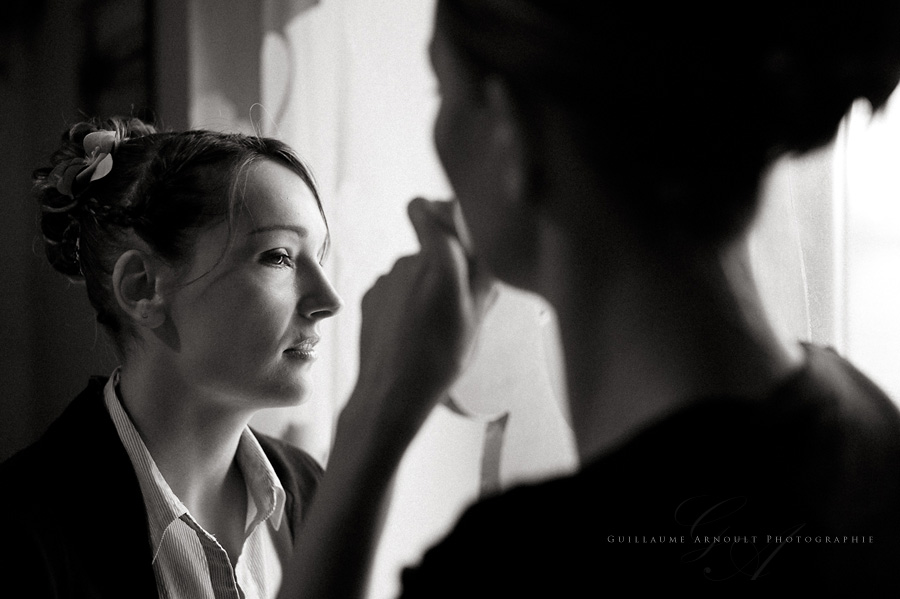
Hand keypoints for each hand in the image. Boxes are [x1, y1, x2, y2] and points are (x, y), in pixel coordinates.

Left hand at [351, 197, 495, 436]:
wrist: (391, 393)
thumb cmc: (440, 359)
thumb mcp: (476, 319)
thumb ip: (483, 277)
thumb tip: (488, 250)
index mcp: (438, 261)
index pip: (424, 207)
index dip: (437, 211)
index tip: (453, 231)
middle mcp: (407, 262)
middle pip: (427, 245)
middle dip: (442, 263)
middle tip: (457, 300)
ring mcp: (385, 280)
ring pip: (411, 270)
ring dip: (424, 286)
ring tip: (433, 326)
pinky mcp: (369, 296)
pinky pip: (394, 289)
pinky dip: (404, 302)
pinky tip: (410, 332)